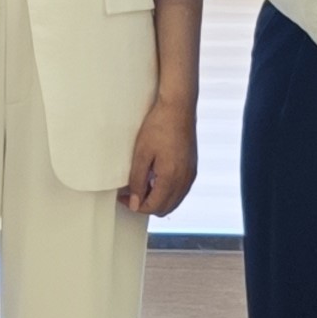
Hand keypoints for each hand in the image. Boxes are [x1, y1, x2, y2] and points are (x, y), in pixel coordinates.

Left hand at [119, 99, 199, 216]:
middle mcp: (185, 180)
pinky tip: (156, 179)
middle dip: (147, 205)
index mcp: (171, 178)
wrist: (178, 108)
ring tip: (143, 184)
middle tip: (131, 193)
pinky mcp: (192, 169)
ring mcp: (190, 175)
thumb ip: (138, 181)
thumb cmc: (159, 126)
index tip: (124, 198)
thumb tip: (135, 203)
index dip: (136, 206)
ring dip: (157, 199)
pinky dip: (167, 192)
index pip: (153, 207)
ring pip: (174, 202)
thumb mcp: (141, 154)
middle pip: (165, 209)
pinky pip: (180, 191)